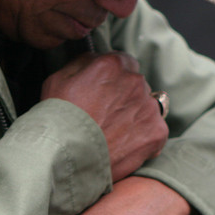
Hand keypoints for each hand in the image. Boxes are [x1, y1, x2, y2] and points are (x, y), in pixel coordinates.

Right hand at [41, 52, 168, 181]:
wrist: (65, 155)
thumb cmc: (57, 118)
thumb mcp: (59, 79)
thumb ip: (83, 63)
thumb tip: (96, 59)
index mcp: (113, 65)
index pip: (125, 63)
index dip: (114, 79)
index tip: (106, 92)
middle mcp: (135, 81)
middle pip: (137, 85)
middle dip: (125, 97)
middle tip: (106, 115)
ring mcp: (149, 107)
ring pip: (148, 107)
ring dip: (136, 116)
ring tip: (115, 134)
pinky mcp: (156, 132)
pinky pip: (156, 131)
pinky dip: (144, 139)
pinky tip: (124, 146)